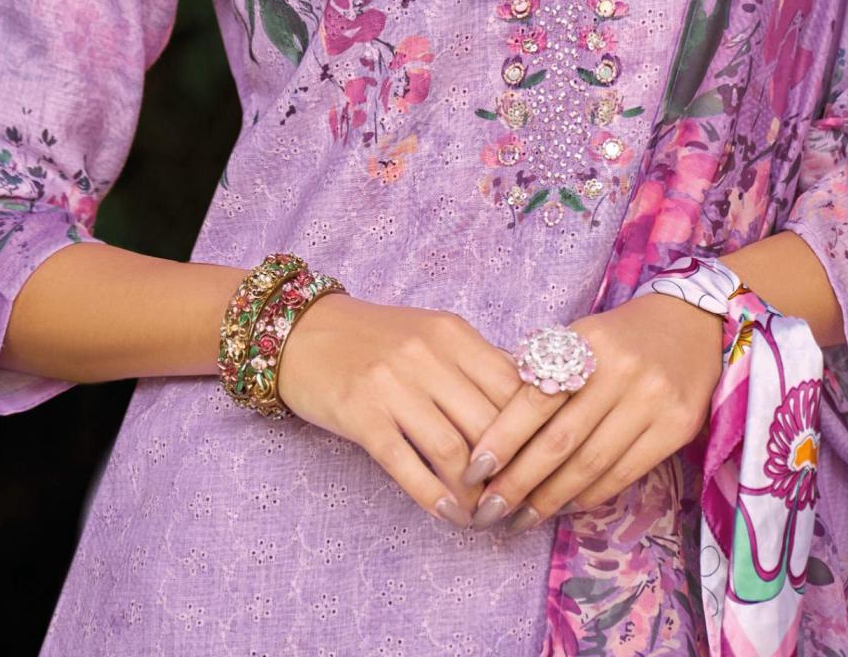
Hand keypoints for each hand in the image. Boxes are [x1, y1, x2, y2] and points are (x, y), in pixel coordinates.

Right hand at [275, 292, 523, 526]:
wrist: (305, 333)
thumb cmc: (378, 339)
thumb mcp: (432, 336)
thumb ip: (475, 365)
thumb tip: (529, 410)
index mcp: (452, 333)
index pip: (513, 386)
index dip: (534, 432)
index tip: (541, 463)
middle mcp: (426, 354)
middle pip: (488, 423)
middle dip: (509, 471)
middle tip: (516, 500)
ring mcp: (392, 385)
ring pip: (454, 452)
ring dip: (474, 494)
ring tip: (484, 515)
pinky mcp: (362, 416)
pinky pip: (408, 466)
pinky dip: (435, 498)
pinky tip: (449, 514)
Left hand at [459, 293, 724, 531]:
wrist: (692, 323)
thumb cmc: (621, 335)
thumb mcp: (580, 335)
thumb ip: (542, 370)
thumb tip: (489, 423)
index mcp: (587, 343)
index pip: (535, 399)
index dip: (502, 439)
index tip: (473, 471)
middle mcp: (620, 372)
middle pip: (559, 441)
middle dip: (519, 482)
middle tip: (488, 510)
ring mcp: (652, 401)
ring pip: (590, 464)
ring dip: (550, 499)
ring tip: (521, 519)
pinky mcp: (677, 428)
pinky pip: (624, 473)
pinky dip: (590, 496)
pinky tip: (565, 507)